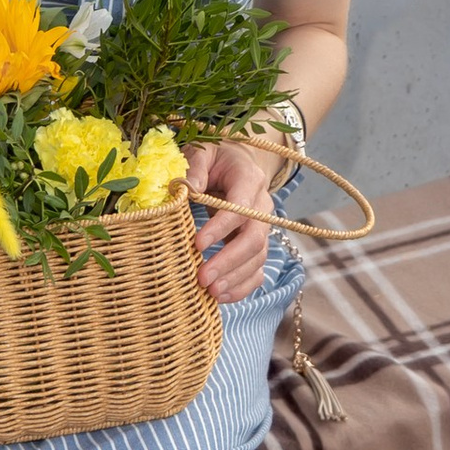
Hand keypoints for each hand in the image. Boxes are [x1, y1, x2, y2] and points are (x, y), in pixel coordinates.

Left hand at [187, 139, 278, 304]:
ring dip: (235, 278)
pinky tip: (221, 297)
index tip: (197, 243)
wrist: (236, 162)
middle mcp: (262, 205)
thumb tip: (187, 189)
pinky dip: (243, 286)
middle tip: (202, 277)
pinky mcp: (258, 244)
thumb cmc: (213, 158)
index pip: (240, 207)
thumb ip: (194, 167)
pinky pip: (258, 270)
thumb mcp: (202, 152)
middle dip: (229, 260)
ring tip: (210, 292)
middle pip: (254, 238)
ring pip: (258, 258)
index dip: (220, 227)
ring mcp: (263, 227)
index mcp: (249, 178)